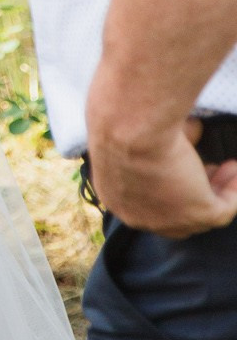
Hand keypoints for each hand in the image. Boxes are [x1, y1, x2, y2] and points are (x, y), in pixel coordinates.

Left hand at [86, 114, 236, 238]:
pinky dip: (234, 190)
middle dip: (195, 189)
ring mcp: (168, 220)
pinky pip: (223, 209)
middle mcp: (138, 215)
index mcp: (115, 195)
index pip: (147, 199)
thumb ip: (162, 139)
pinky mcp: (196, 214)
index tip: (184, 164)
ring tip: (230, 166)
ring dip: (218, 188)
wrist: (128, 127)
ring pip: (201, 213)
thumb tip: (190, 128)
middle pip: (175, 211)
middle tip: (211, 167)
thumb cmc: (121, 119)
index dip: (170, 183)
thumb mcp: (136, 131)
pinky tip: (235, 170)